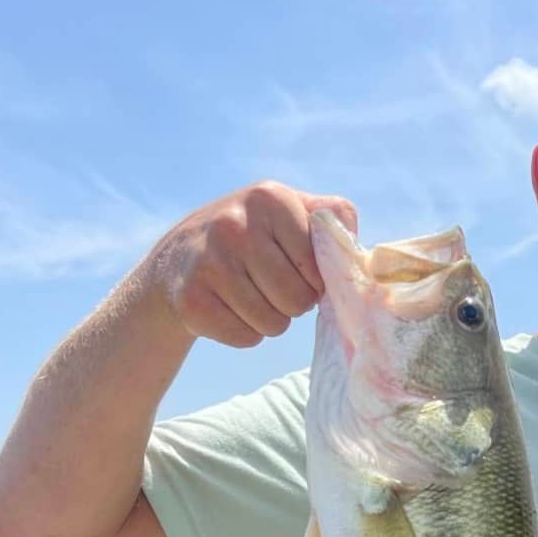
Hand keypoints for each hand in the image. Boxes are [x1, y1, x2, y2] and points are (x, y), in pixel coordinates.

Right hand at [144, 181, 358, 347]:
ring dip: (269, 320)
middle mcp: (235, 224)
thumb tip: (361, 246)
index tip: (294, 268)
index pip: (320, 269)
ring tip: (248, 295)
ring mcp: (209, 261)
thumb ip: (331, 216)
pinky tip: (227, 307)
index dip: (313, 279)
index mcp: (270, 198)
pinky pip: (247, 338)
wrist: (176, 260)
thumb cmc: (252, 237)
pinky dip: (244, 332)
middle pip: (298, 300)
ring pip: (274, 325)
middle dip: (292, 303)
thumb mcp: (288, 211)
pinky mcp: (191, 299)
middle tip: (270, 285)